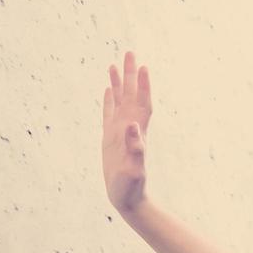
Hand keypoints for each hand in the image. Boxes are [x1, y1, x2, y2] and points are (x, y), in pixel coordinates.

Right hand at [102, 51, 151, 213]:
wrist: (128, 199)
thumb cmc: (131, 188)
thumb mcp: (134, 170)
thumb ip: (135, 148)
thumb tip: (134, 125)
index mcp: (136, 133)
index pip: (141, 104)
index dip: (143, 86)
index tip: (143, 66)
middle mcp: (130, 129)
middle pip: (132, 96)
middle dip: (131, 75)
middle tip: (130, 52)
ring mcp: (120, 132)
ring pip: (120, 102)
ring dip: (119, 83)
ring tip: (115, 64)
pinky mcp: (111, 139)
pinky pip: (110, 114)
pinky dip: (110, 100)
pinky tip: (109, 89)